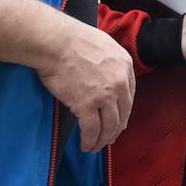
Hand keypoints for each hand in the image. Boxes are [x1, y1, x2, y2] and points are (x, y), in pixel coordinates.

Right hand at [36, 17, 135, 152]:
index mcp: (125, 65)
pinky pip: (91, 130)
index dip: (123, 112)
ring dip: (103, 140)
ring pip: (109, 126)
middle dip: (115, 130)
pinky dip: (89, 141)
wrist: (55, 42)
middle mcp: (119, 82)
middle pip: (122, 114)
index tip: (118, 121)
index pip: (129, 96)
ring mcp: (104, 95)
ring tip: (95, 146)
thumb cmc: (72, 39)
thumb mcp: (103, 44)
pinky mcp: (86, 105)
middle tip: (109, 139)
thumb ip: (110, 62)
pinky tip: (85, 146)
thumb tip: (106, 76)